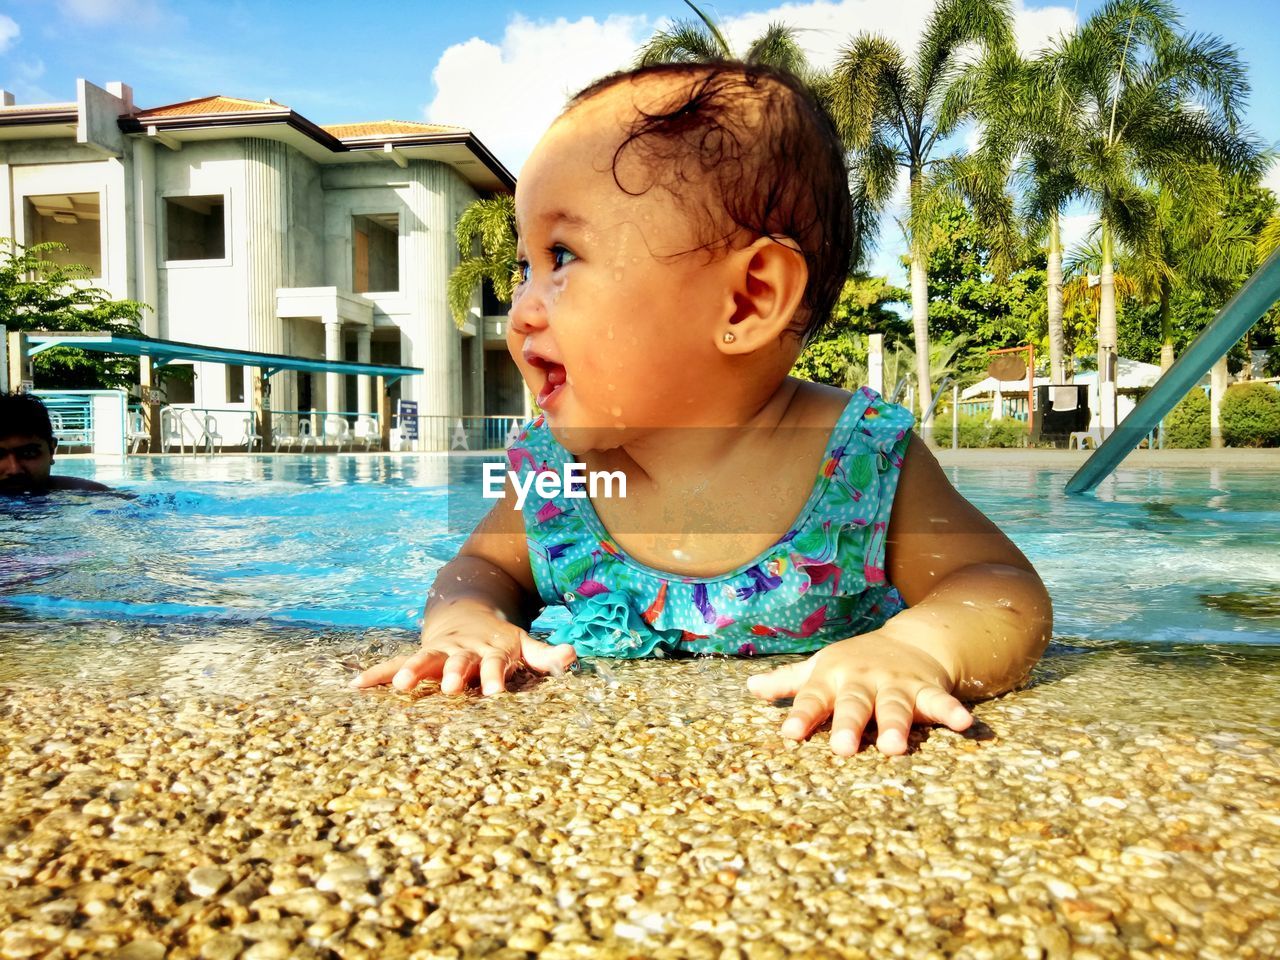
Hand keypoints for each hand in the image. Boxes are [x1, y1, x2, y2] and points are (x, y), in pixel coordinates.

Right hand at [350, 605, 576, 694]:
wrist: (467, 614)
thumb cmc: (500, 641)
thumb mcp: (525, 645)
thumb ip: (547, 655)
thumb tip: (572, 656)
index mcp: (489, 651)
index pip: (494, 665)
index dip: (495, 678)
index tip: (496, 694)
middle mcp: (462, 651)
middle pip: (458, 662)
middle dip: (454, 674)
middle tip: (451, 688)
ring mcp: (438, 652)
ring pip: (424, 659)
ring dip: (411, 671)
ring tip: (398, 685)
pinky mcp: (418, 657)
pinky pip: (394, 663)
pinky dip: (376, 673)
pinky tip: (355, 686)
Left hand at [746, 634, 971, 755]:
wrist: (910, 640)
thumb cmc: (855, 664)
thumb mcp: (821, 668)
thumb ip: (789, 682)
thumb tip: (751, 689)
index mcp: (833, 678)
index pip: (813, 698)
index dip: (802, 716)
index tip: (790, 734)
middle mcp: (863, 681)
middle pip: (854, 704)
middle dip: (849, 725)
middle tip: (844, 749)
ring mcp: (897, 685)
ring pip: (895, 707)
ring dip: (895, 725)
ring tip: (894, 748)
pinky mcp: (927, 689)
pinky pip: (940, 701)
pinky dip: (951, 711)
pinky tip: (963, 724)